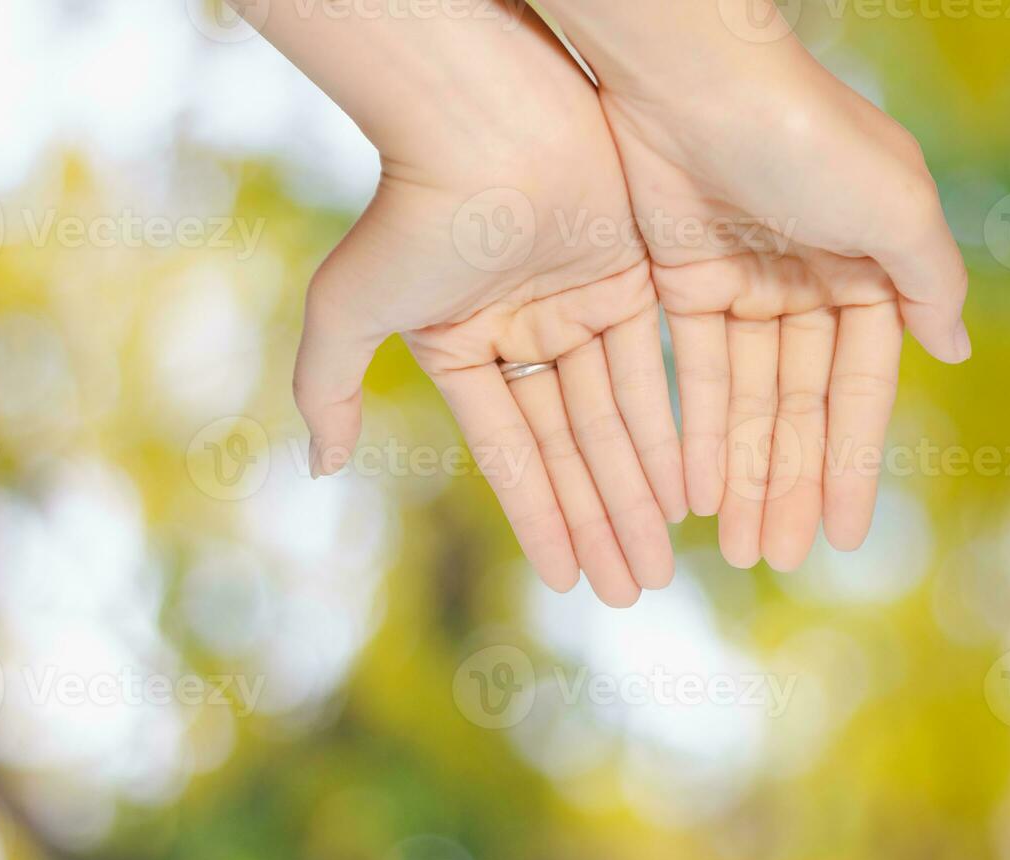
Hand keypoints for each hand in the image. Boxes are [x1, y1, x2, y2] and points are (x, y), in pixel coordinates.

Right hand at [290, 17, 684, 606]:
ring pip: (620, 418)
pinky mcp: (635, 273)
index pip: (511, 452)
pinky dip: (674, 425)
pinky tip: (690, 491)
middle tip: (633, 592)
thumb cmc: (409, 214)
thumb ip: (329, 388)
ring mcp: (582, 304)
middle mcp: (526, 331)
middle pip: (575, 447)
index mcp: (464, 348)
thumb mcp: (350, 312)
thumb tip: (319, 470)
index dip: (542, 518)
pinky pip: (659, 368)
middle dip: (601, 521)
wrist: (482, 117)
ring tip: (661, 562)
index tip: (570, 580)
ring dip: (640, 491)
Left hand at [594, 48, 969, 570]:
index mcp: (869, 267)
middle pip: (796, 406)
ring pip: (742, 399)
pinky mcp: (679, 279)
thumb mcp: (895, 207)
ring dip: (739, 471)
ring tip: (733, 545)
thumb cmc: (808, 138)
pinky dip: (689, 427)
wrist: (697, 78)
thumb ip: (928, 281)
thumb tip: (957, 346)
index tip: (841, 536)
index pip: (858, 388)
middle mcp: (809, 280)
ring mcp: (742, 282)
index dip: (849, 462)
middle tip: (772, 559)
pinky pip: (688, 371)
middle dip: (786, 483)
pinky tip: (686, 490)